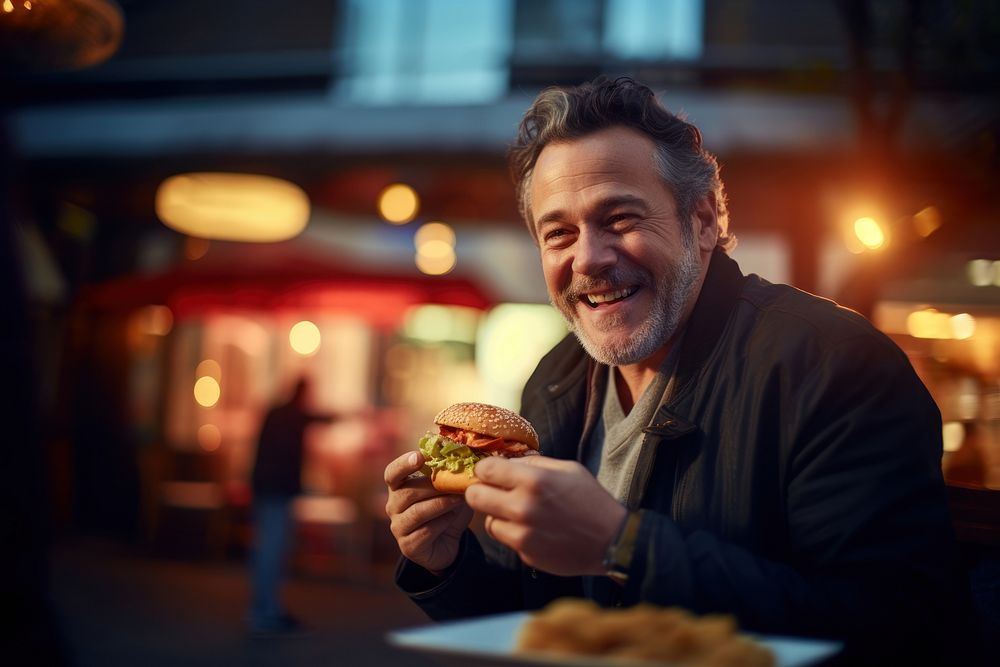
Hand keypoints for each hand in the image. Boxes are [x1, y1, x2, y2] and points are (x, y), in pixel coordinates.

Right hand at [384, 451, 472, 573]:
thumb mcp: (451, 489)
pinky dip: (442, 523)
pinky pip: (425, 532)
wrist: (449, 542)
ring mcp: (398, 527)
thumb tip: (465, 457)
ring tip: (459, 500)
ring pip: (417, 512)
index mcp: (399, 487)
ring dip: (441, 504)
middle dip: (433, 487)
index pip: (392, 473)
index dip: (403, 464)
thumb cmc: (448, 509)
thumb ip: (452, 474)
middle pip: (407, 492)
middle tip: (454, 483)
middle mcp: (393, 506)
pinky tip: (452, 518)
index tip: (420, 457)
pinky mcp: (408, 546)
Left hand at [465, 456, 626, 576]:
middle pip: (475, 496)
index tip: (491, 472)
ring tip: (518, 513)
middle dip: (481, 491)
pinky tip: (533, 530)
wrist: (611, 541)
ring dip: (497, 515)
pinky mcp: (526, 554)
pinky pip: (506, 540)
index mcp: (533, 480)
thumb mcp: (568, 469)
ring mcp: (522, 534)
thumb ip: (535, 463)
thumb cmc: (592, 500)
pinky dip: (513, 534)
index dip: (485, 469)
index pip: (485, 469)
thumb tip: (509, 460)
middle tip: (493, 492)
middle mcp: (522, 507)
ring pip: (487, 522)